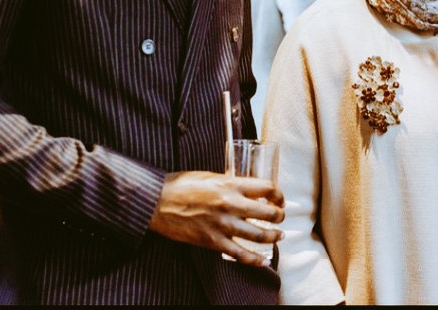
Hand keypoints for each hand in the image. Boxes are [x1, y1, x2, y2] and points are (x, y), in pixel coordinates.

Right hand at [149, 171, 284, 267]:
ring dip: (273, 237)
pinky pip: (239, 254)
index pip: (267, 188)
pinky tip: (263, 260)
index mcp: (230, 184)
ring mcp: (222, 225)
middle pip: (268, 213)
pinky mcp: (212, 241)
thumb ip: (230, 184)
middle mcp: (230, 204)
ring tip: (278, 236)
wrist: (156, 202)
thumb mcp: (211, 176)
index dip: (279, 195)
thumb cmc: (181, 185)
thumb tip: (246, 190)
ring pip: (259, 235)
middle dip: (280, 217)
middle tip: (281, 218)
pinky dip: (254, 259)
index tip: (279, 199)